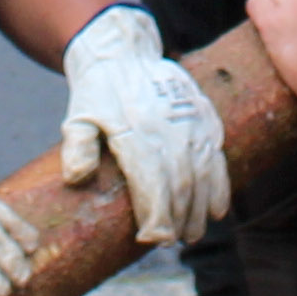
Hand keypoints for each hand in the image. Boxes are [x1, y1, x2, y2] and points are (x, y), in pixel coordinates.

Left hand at [55, 4, 232, 245]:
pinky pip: (218, 155)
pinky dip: (220, 185)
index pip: (152, 183)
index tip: (153, 239)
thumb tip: (77, 178)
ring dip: (200, 207)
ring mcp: (191, 120)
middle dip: (179, 218)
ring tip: (193, 234)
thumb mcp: (78, 116)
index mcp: (136, 130)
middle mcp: (168, 126)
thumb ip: (77, 146)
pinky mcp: (205, 116)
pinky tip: (217, 209)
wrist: (125, 53)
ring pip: (203, 173)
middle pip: (181, 183)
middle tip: (174, 242)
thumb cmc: (97, 93)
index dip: (156, 215)